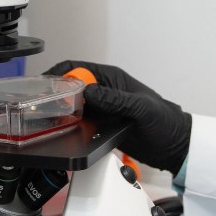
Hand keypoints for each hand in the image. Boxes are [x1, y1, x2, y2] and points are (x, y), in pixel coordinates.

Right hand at [44, 60, 191, 174]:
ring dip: (60, 111)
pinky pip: (80, 123)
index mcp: (113, 79)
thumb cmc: (164, 122)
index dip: (60, 73)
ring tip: (46, 119)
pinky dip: (69, 125)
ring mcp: (102, 110)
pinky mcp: (102, 127)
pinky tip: (60, 132)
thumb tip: (89, 91)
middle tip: (40, 104)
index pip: (79, 68)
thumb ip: (116, 99)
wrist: (175, 147)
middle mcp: (104, 92)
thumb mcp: (141, 109)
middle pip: (71, 86)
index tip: (44, 84)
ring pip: (73, 106)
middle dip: (55, 93)